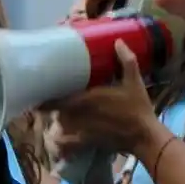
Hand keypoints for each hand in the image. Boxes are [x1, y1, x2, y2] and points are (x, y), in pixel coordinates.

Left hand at [44, 41, 162, 157]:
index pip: (59, 99)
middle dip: (51, 106)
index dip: (46, 97)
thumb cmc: (138, 108)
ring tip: (55, 112)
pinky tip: (58, 137)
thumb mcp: (135, 82)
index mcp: (88, 99)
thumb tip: (118, 41)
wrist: (144, 137)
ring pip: (61, 125)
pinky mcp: (88, 141)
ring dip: (57, 118)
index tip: (40, 89)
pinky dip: (62, 140)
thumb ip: (127, 61)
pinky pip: (68, 142)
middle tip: (46, 97)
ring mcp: (83, 130)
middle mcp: (81, 115)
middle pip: (57, 111)